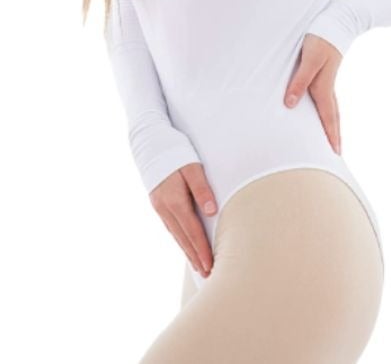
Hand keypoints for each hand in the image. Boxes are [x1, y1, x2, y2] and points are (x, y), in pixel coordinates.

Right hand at [149, 162, 217, 277]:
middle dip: (195, 256)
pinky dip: (180, 239)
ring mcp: (159, 207)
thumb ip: (202, 189)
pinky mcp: (158, 204)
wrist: (150, 144)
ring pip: (175, 234)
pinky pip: (171, 227)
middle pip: (182, 237)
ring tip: (198, 265)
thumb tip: (212, 211)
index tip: (210, 265)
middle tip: (207, 274)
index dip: (201, 249)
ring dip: (187, 250)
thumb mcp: (192, 167)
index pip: (192, 230)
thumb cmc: (176, 153)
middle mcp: (164, 207)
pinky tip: (185, 245)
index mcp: (174, 200)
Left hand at [284, 33, 342, 154]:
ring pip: (332, 108)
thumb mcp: (308, 59)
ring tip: (332, 137)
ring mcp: (328, 80)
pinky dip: (328, 110)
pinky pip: (327, 98)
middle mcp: (327, 86)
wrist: (337, 21)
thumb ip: (299, 81)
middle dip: (334, 135)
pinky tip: (322, 111)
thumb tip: (290, 104)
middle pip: (333, 116)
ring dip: (332, 124)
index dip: (330, 135)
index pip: (327, 117)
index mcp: (323, 86)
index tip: (335, 153)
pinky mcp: (326, 73)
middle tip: (337, 153)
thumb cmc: (320, 39)